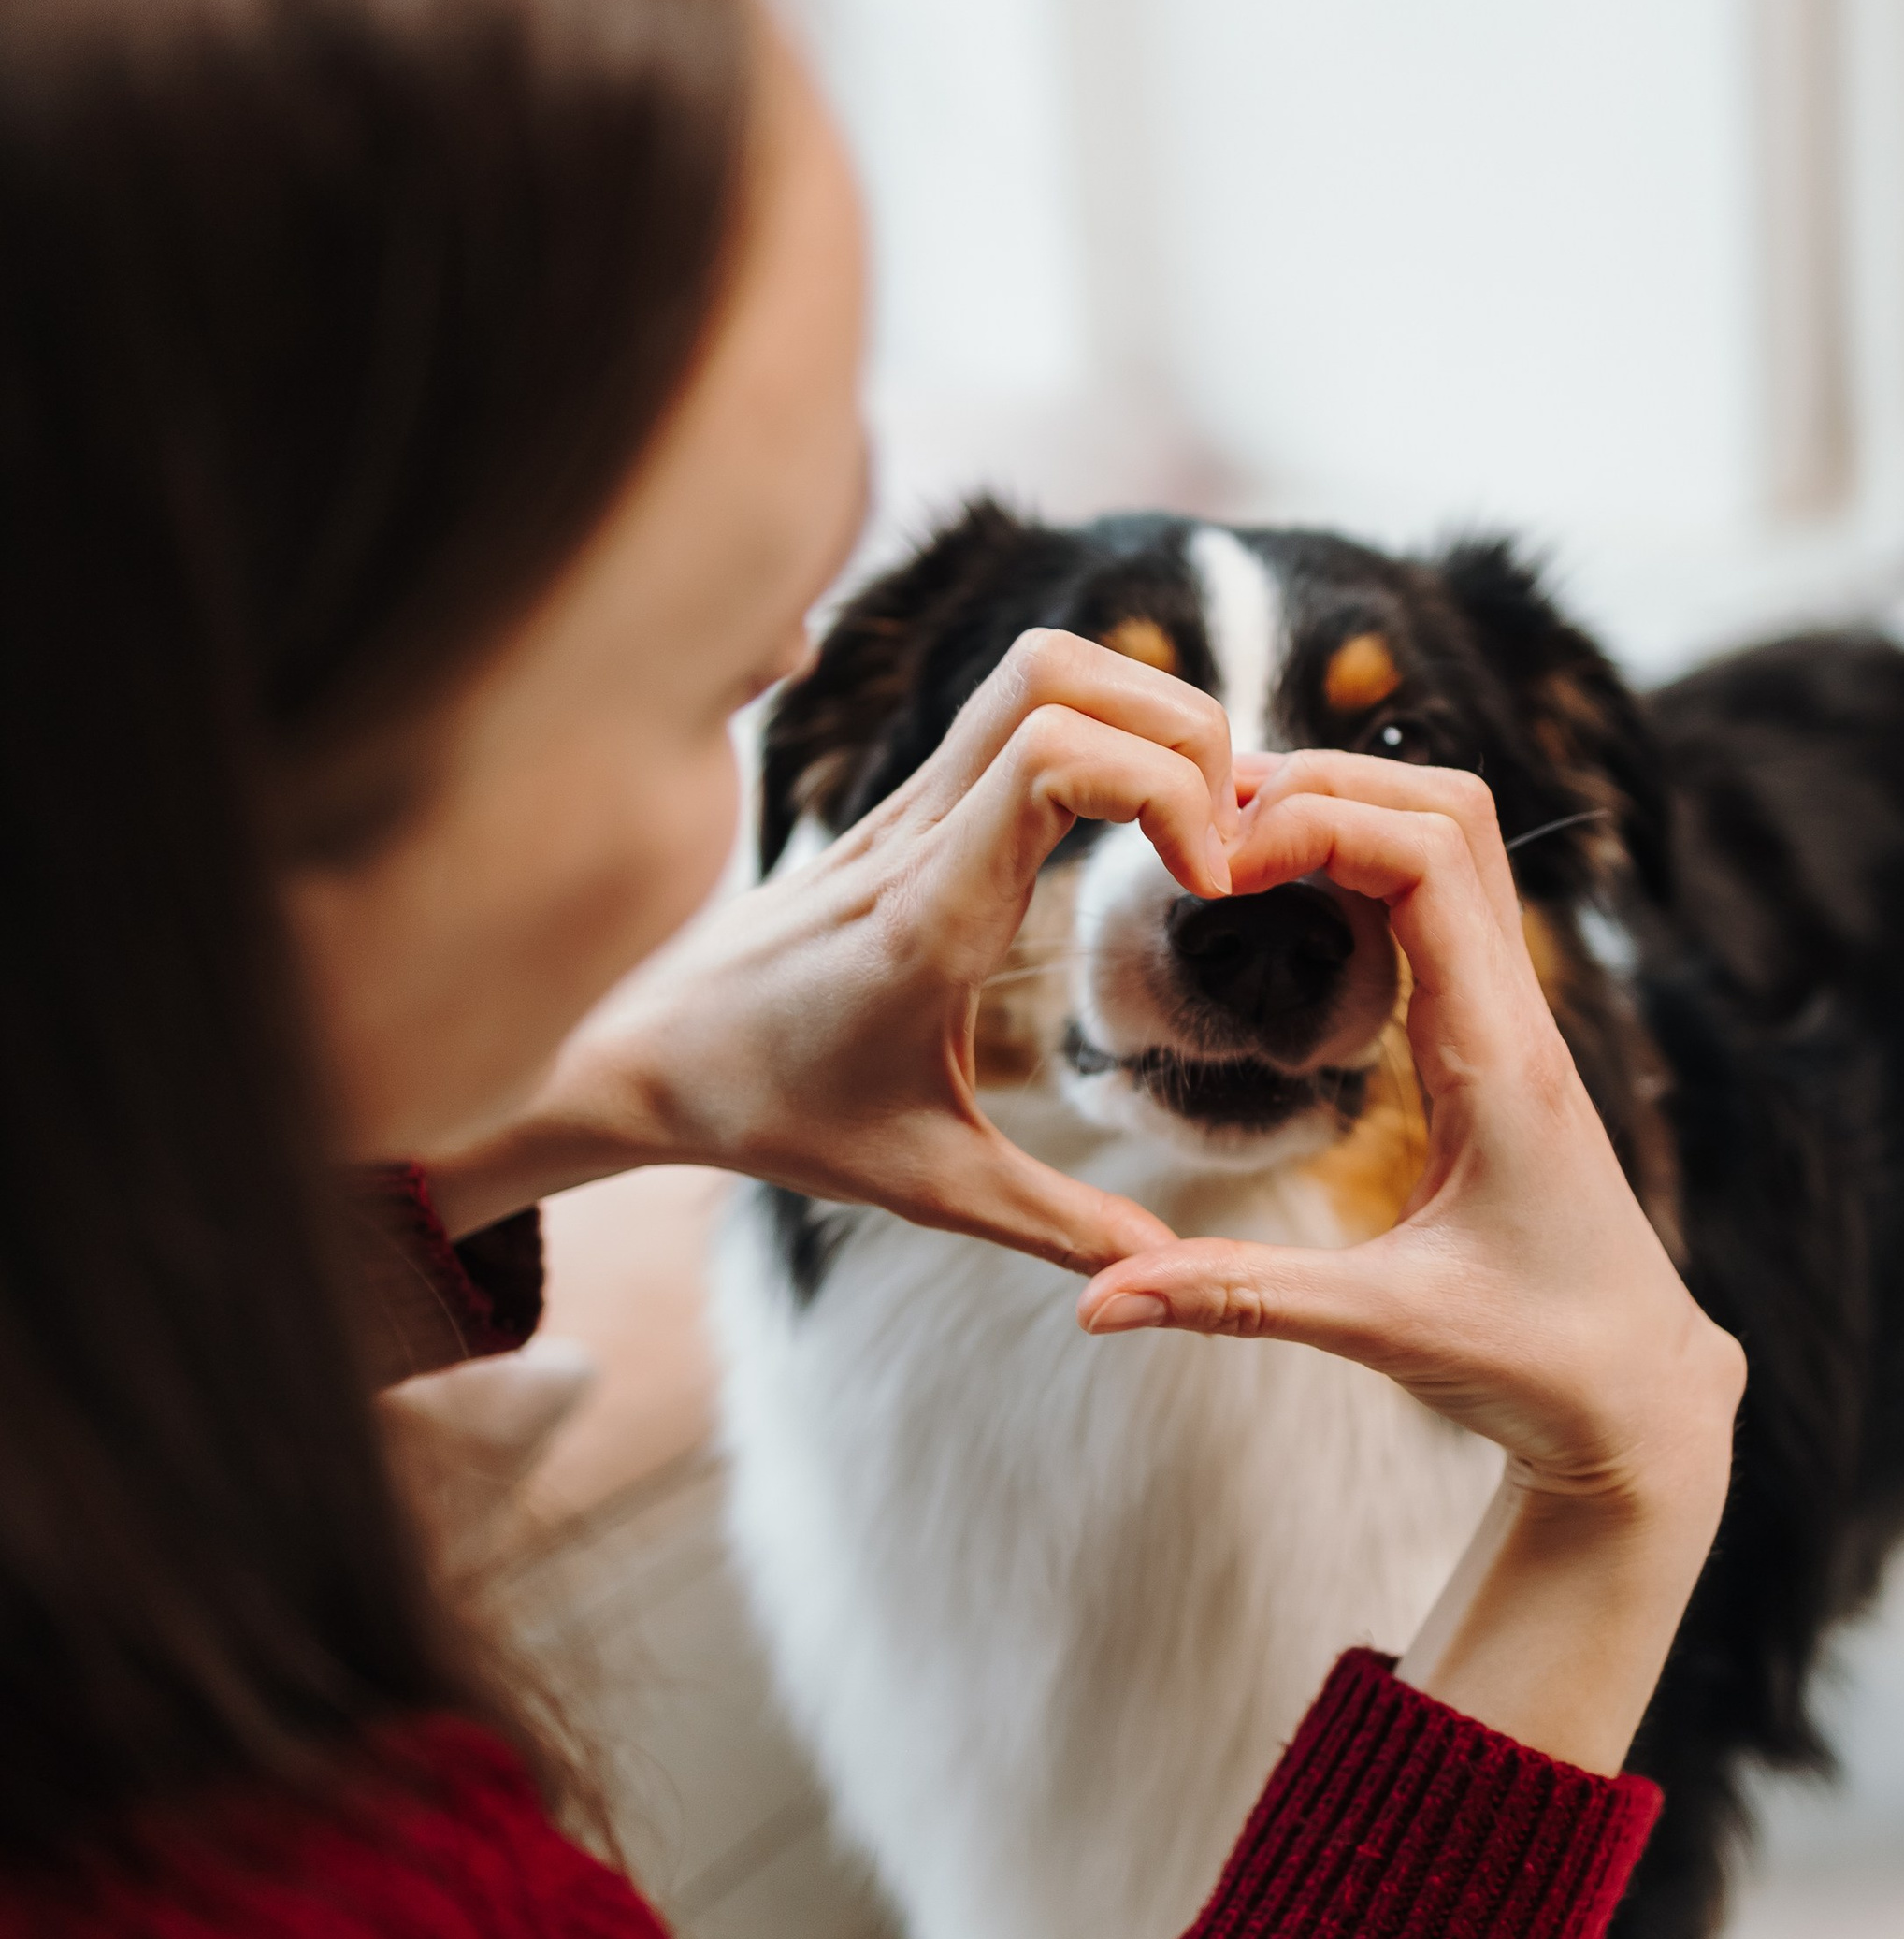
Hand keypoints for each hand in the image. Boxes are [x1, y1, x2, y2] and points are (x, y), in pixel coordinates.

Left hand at [431, 631, 1239, 1272]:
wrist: (647, 1052)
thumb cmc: (778, 1112)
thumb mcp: (927, 1186)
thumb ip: (1056, 1226)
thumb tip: (1162, 1270)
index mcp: (930, 908)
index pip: (1055, 757)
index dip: (1162, 790)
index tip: (1207, 882)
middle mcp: (920, 828)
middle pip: (1057, 673)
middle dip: (1177, 727)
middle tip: (1221, 836)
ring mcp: (910, 799)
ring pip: (1036, 669)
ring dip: (1140, 714)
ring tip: (1191, 819)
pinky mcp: (911, 799)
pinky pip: (1015, 710)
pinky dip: (1101, 728)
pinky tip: (1134, 819)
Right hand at [1077, 753, 1741, 1769]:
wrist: (1640, 1398)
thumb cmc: (1538, 1361)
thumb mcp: (1381, 1331)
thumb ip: (1234, 1299)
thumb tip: (1094, 1301)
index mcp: (1499, 1057)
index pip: (1428, 858)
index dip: (1318, 821)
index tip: (1215, 859)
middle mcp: (1518, 1014)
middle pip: (1450, 810)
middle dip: (1326, 786)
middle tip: (1207, 824)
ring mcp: (1516, 1018)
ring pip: (1455, 842)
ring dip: (1349, 813)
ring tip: (1234, 844)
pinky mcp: (1499, 1039)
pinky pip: (1443, 901)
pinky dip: (1365, 867)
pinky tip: (1288, 905)